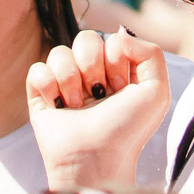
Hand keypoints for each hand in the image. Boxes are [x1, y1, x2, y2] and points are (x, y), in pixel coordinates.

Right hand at [28, 29, 175, 189]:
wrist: (96, 159)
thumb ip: (150, 52)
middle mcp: (90, 77)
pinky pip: (36, 69)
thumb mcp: (157, 91)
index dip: (116, 60)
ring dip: (70, 79)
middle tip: (99, 94)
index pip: (111, 41)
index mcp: (117, 73)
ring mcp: (64, 86)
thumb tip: (118, 35)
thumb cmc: (128, 130)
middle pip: (85, 39)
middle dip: (93, 64)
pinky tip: (58, 104)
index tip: (120, 89)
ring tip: (77, 105)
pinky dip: (48, 85)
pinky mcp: (40, 98)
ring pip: (59, 52)